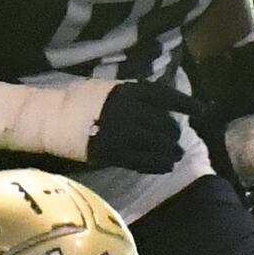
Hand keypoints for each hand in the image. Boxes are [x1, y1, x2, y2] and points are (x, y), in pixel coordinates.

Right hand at [80, 79, 198, 172]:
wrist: (52, 118)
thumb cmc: (77, 100)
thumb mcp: (107, 87)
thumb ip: (131, 94)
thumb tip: (156, 102)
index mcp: (129, 91)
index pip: (166, 97)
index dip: (186, 104)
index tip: (201, 111)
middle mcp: (131, 111)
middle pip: (165, 125)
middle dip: (174, 134)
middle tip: (176, 139)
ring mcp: (124, 134)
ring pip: (158, 145)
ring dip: (170, 152)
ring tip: (174, 155)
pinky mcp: (115, 154)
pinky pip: (144, 162)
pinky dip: (158, 165)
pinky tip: (164, 167)